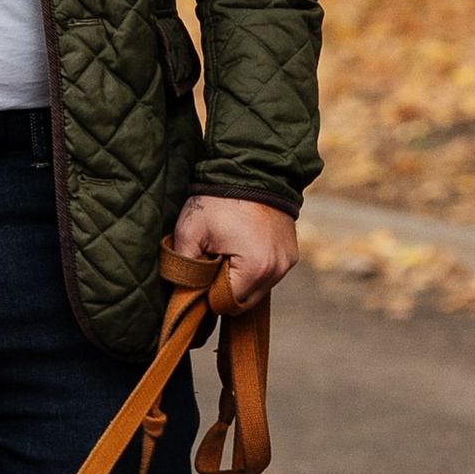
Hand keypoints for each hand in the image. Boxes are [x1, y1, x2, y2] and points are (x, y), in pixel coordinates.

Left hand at [172, 194, 299, 309]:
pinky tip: (242, 247)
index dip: (209, 294)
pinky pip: (268, 273)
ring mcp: (287, 262)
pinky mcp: (291, 253)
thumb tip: (183, 295)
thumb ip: (183, 268)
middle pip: (244, 300)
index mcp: (255, 269)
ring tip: (227, 251)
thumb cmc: (217, 200)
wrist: (252, 169)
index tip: (200, 273)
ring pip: (257, 288)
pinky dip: (254, 268)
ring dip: (240, 279)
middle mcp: (277, 270)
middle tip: (212, 261)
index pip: (227, 304)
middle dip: (225, 288)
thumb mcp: (189, 232)